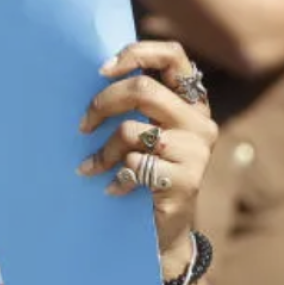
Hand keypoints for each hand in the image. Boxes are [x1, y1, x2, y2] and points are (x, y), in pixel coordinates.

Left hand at [77, 40, 219, 280]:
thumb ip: (133, 104)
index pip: (174, 55)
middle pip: (143, 89)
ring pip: (132, 131)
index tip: (101, 69)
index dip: (137, 53)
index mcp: (191, 101)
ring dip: (102, 152)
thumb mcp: (143, 133)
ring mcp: (197, 151)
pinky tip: (114, 189)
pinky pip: (136, 165)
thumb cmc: (145, 173)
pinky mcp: (187, 180)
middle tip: (82, 125)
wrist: (165, 231)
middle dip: (102, 103)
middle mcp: (200, 121)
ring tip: (91, 168)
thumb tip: (94, 73)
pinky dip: (116, 178)